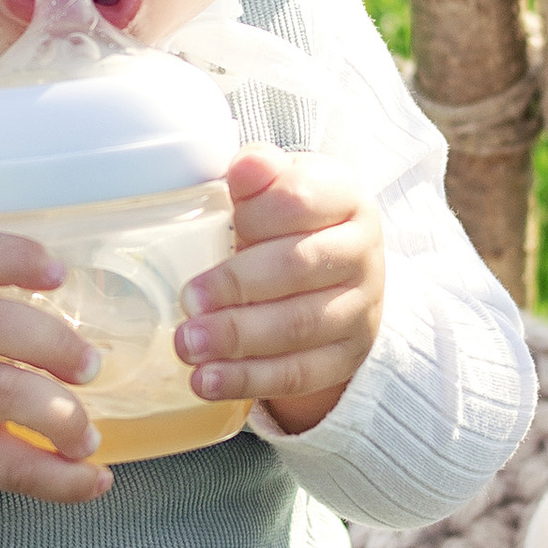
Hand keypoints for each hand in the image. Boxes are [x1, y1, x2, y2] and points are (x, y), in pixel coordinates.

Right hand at [0, 230, 111, 520]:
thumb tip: (79, 288)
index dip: (14, 259)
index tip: (58, 272)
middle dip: (54, 342)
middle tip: (90, 364)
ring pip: (5, 395)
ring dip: (63, 413)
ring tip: (86, 431)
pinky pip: (10, 467)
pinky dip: (60, 479)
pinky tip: (94, 478)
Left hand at [175, 146, 383, 438]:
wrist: (332, 277)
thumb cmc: (287, 224)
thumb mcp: (276, 188)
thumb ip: (258, 175)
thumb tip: (244, 166)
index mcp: (344, 198)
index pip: (302, 200)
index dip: (259, 214)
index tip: (224, 225)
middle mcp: (360, 252)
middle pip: (301, 266)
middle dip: (238, 284)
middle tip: (187, 299)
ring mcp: (360, 309)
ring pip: (300, 325)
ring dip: (238, 337)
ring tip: (187, 345)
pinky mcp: (345, 357)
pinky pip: (299, 373)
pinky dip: (249, 379)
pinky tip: (207, 381)